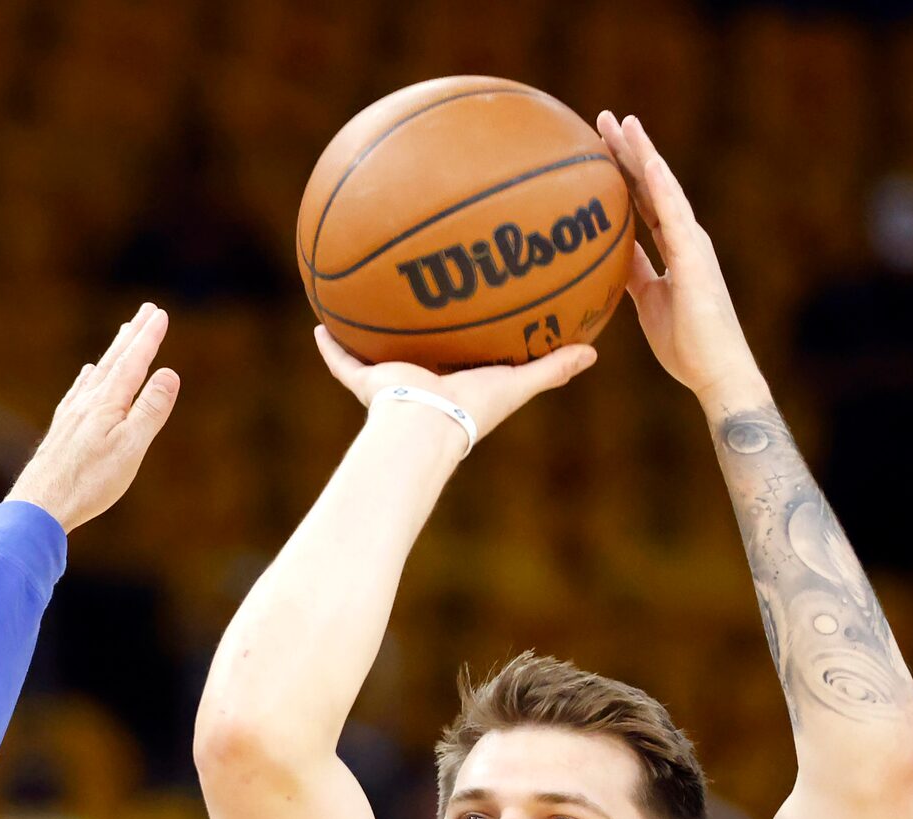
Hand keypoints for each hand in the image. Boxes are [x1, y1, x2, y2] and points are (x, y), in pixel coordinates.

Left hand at [7, 302, 181, 530]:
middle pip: (114, 361)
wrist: (41, 504)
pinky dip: (87, 377)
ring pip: (97, 373)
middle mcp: (88, 402)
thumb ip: (150, 410)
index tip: (160, 314)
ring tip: (123, 334)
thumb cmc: (89, 482)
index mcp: (108, 404)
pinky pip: (78, 391)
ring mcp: (72, 414)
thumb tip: (169, 373)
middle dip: (133, 335)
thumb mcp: (130, 448)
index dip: (148, 339)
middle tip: (146, 310)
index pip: (133, 363)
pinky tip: (87, 374)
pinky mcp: (62, 430)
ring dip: (113, 352)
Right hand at [314, 326, 595, 444]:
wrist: (429, 424)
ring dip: (366, 334)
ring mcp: (391, 382)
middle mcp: (422, 381)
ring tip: (358, 302)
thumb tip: (594, 352)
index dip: (465, 340)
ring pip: (375, 354)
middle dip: (413, 333)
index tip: (467, 317)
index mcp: (456, 383)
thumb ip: (553, 367)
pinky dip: (330, 346)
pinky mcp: (367, 382)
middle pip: (417, 352)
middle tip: (414, 300)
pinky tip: (318, 323)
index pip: (462, 357)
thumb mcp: (519, 382)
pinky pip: (343, 361)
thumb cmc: (474, 408)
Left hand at [596, 111, 768, 414]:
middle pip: (652, 184)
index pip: (643, 200)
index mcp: (674, 247)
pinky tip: (646, 162)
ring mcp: (692, 244)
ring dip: (643, 154)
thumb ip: (634, 273)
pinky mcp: (696, 258)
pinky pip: (675, 217)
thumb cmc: (685, 343)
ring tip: (623, 124)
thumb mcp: (647, 301)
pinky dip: (661, 187)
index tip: (599, 144)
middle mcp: (685, 237)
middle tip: (603, 119)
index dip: (622, 171)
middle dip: (628, 150)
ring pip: (665, 189)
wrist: (717, 371)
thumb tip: (612, 253)